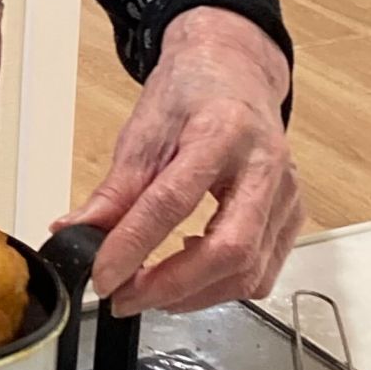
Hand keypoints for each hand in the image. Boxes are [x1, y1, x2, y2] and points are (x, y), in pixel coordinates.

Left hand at [65, 5, 302, 315]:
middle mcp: (265, 165)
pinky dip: (222, 285)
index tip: (103, 277)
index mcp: (222, 132)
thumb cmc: (191, 93)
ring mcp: (286, 193)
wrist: (235, 71)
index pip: (174, 201)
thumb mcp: (143, 130)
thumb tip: (77, 232)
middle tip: (125, 298)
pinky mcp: (293, 215)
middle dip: (173, 286)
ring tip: (149, 289)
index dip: (134, 246)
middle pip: (230, 248)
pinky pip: (263, 271)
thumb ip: (115, 189)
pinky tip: (190, 273)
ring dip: (195, 295)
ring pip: (250, 271)